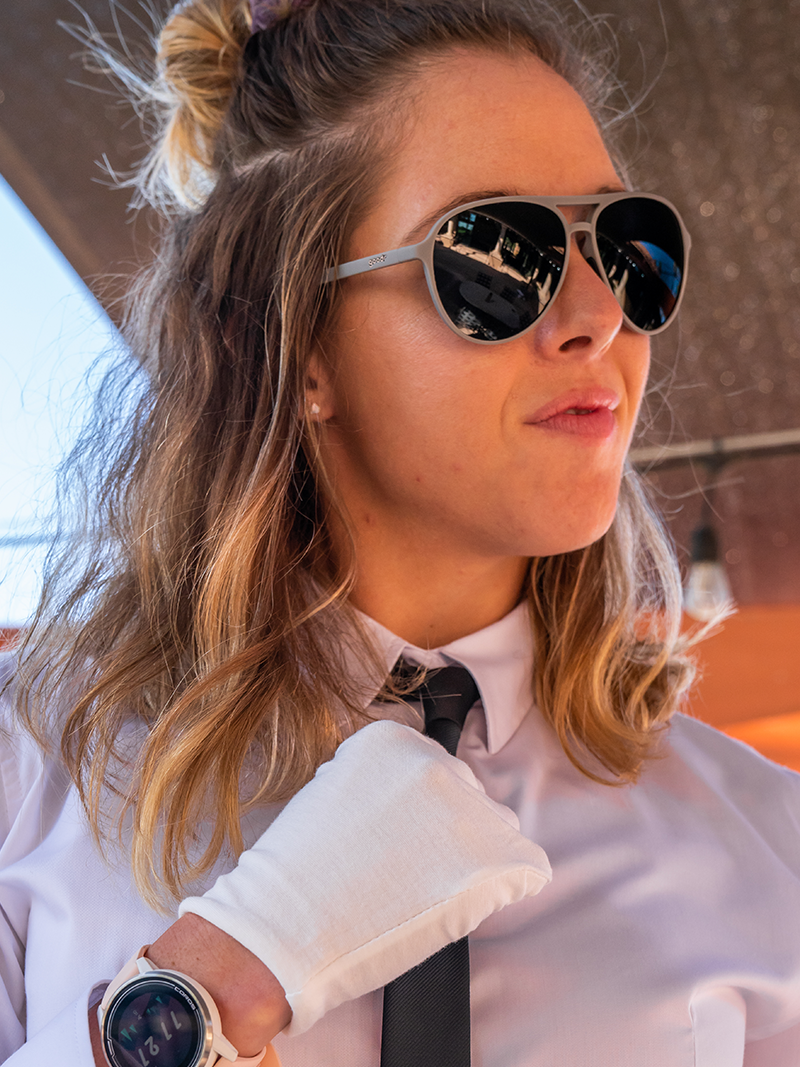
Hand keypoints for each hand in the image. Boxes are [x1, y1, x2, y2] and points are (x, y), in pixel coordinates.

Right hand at [180, 720, 550, 1033]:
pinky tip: (462, 909)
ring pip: (499, 830)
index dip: (416, 815)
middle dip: (449, 833)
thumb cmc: (298, 875)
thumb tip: (411, 805)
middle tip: (410, 873)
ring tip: (429, 893)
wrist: (286, 928)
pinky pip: (527, 871)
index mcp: (394, 741)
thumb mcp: (334, 795)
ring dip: (476, 860)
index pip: (432, 770)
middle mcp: (435, 762)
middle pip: (468, 796)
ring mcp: (466, 808)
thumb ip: (382, 785)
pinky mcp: (492, 859)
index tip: (395, 839)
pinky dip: (506, 892)